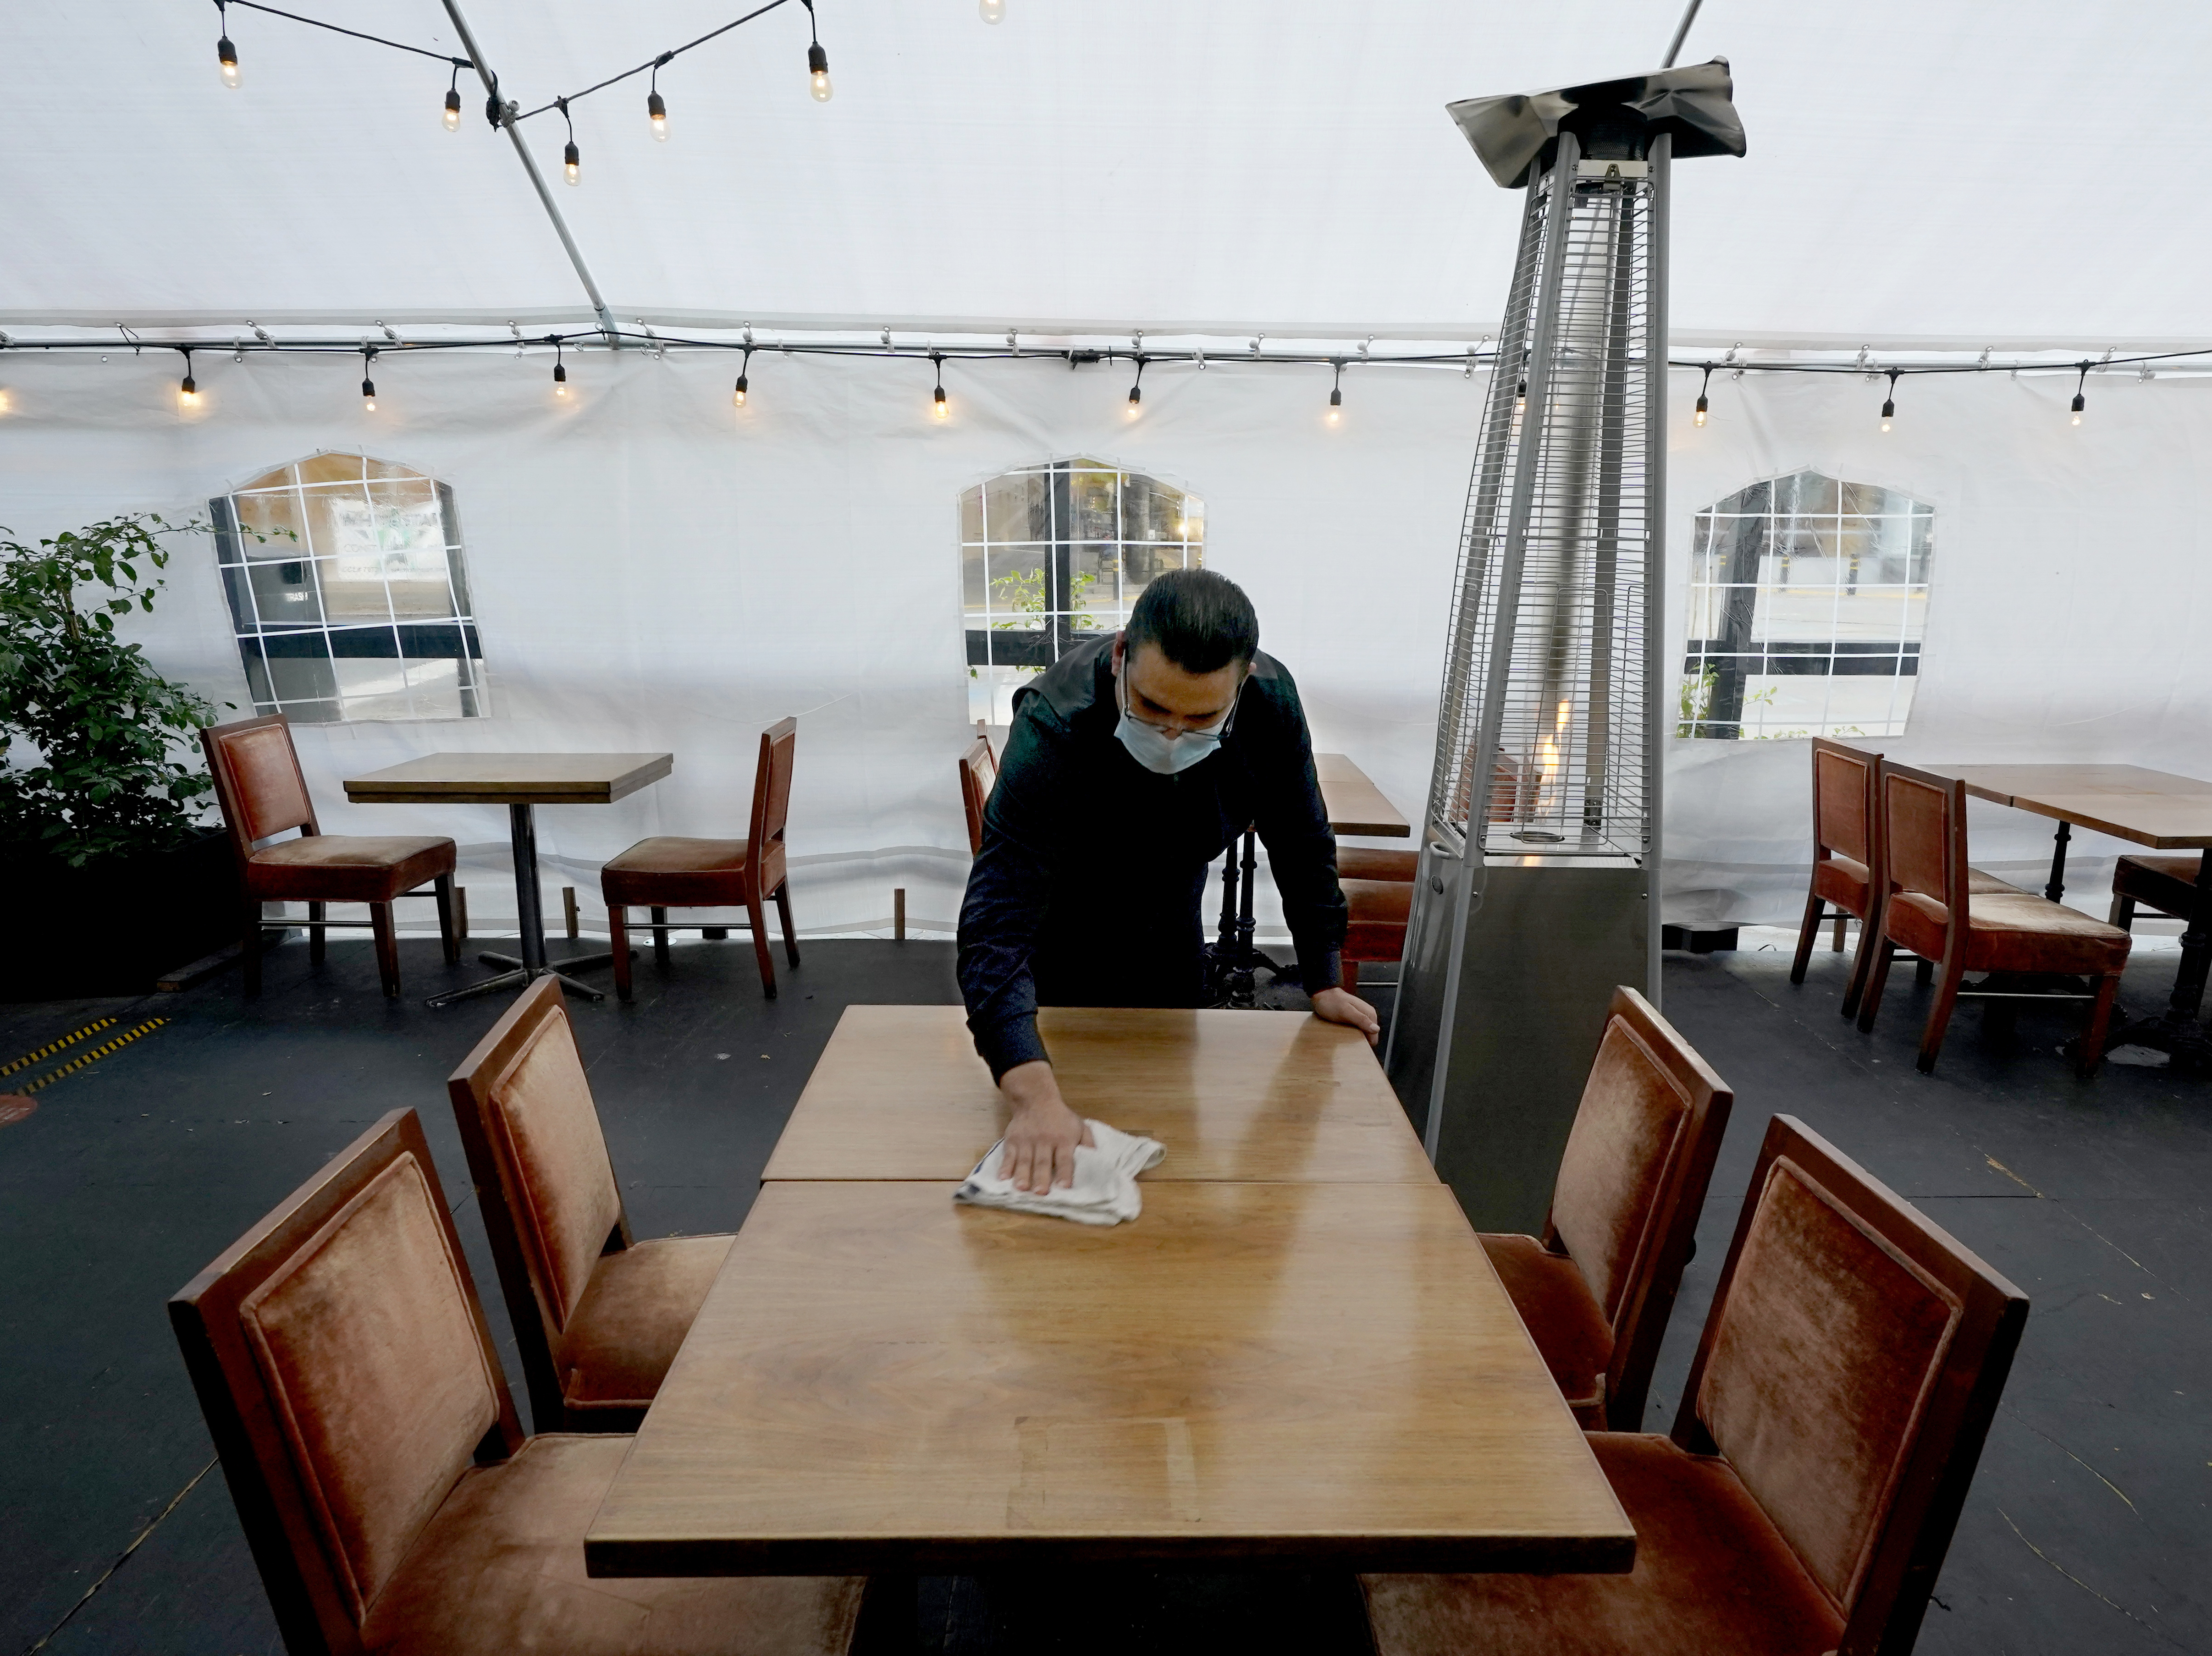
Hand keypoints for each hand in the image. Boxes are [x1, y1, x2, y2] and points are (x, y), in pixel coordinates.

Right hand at [996, 1061, 1094, 1192]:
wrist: (1036, 1099)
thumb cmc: (1061, 1118)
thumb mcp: (1079, 1126)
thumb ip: (1087, 1143)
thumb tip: (1096, 1160)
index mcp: (1063, 1139)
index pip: (1064, 1158)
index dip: (1065, 1172)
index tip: (1064, 1187)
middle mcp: (1044, 1140)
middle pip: (1043, 1161)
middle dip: (1041, 1177)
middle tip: (1040, 1193)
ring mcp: (1027, 1140)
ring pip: (1024, 1160)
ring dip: (1022, 1175)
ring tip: (1021, 1189)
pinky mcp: (1012, 1140)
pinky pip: (1008, 1155)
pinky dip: (1005, 1167)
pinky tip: (1003, 1178)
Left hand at [1311, 986, 1380, 1045]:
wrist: (1322, 994)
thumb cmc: (1332, 1002)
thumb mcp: (1346, 1012)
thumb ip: (1361, 1019)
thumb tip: (1375, 1029)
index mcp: (1369, 1013)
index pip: (1374, 1034)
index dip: (1365, 1041)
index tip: (1354, 1040)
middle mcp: (1367, 1015)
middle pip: (1369, 1035)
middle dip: (1359, 1039)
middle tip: (1346, 1035)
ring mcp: (1361, 1017)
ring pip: (1362, 1033)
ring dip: (1354, 1037)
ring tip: (1343, 1033)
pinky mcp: (1354, 1019)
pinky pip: (1355, 1030)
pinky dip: (1349, 1033)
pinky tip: (1342, 1031)